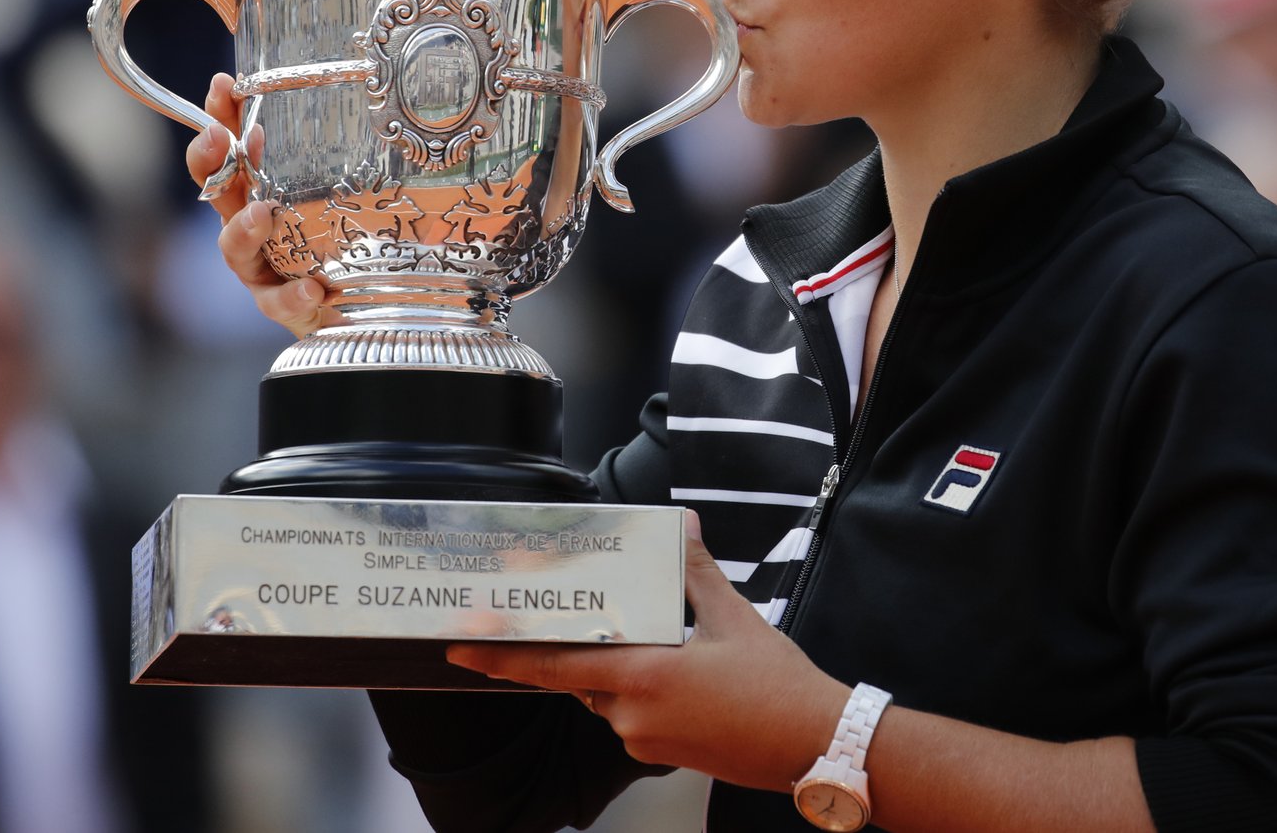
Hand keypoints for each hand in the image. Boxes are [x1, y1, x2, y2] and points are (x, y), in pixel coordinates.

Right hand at [184, 73, 341, 338]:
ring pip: (234, 248)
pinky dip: (292, 293)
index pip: (231, 149)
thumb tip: (354, 106)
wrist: (350, 311)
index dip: (221, 117)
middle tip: (216, 139)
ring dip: (243, 228)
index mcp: (259, 192)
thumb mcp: (340, 196)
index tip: (224, 85)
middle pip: (216, 190)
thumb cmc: (340, 245)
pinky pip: (278, 301)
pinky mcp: (281, 307)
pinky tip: (312, 286)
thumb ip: (336, 162)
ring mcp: (261, 269)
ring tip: (260, 214)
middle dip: (210, 161)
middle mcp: (250, 227)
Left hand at [446, 512, 845, 791]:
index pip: (554, 663)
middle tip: (560, 613)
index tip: (460, 644)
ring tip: (654, 637)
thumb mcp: (735, 618)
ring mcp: (645, 739)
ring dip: (617, 664)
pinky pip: (632, 713)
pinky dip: (641, 686)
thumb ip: (696, 572)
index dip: (502, 654)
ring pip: (608, 694)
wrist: (817, 746)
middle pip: (581, 673)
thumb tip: (683, 524)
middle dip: (576, 644)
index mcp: (642, 678)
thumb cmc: (777, 685)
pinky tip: (680, 668)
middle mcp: (632, 715)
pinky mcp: (663, 752)